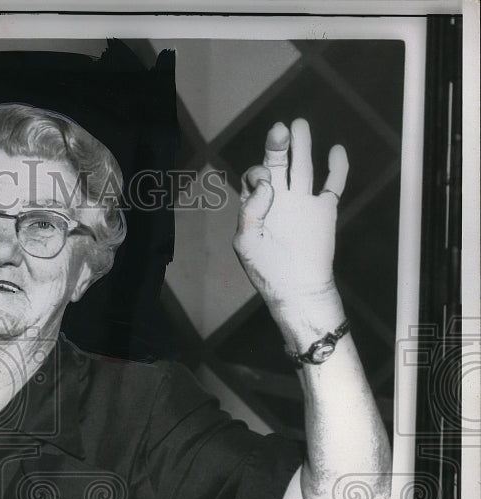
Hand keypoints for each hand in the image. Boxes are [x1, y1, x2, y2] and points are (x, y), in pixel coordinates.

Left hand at [232, 118, 348, 315]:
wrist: (297, 288)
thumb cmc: (266, 269)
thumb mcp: (246, 241)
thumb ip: (250, 211)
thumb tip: (267, 183)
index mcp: (256, 206)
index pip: (255, 177)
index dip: (258, 172)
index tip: (266, 183)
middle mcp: (279, 200)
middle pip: (279, 164)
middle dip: (278, 146)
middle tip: (281, 128)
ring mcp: (302, 203)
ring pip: (303, 167)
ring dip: (302, 146)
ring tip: (299, 125)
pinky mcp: (324, 211)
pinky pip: (333, 184)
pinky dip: (337, 168)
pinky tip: (336, 150)